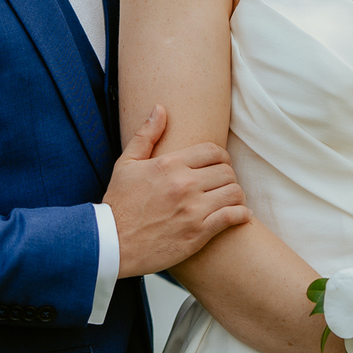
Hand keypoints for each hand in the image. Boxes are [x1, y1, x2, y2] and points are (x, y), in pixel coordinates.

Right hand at [104, 105, 250, 277]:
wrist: (111, 244)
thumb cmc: (118, 203)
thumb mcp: (126, 164)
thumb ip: (146, 135)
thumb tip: (160, 108)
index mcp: (169, 164)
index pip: (213, 151)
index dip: (221, 157)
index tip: (218, 165)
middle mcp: (184, 184)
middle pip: (226, 171)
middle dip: (228, 176)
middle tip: (222, 184)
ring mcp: (193, 209)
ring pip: (234, 192)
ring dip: (236, 195)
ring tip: (229, 199)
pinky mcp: (198, 233)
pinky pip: (233, 216)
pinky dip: (241, 214)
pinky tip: (239, 215)